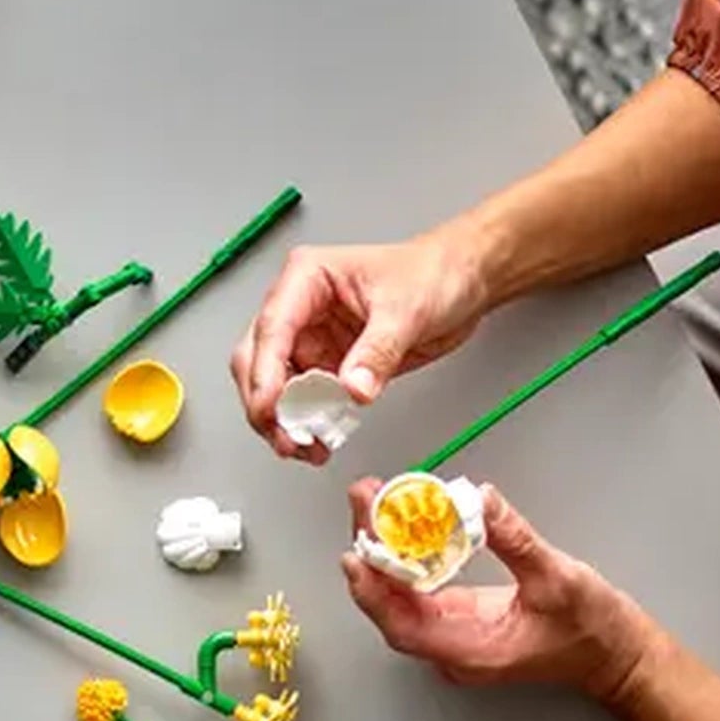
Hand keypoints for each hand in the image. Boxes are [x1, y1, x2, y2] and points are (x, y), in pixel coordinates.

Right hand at [233, 229, 490, 461]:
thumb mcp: (405, 311)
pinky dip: (307, 424)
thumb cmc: (433, 273)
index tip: (270, 408)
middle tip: (286, 436)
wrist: (462, 282)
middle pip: (257, 360)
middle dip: (265, 404)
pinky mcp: (328, 364)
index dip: (265, 373)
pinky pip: (304, 401)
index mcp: (307, 278)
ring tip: (303, 447)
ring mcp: (311, 338)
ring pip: (274, 387)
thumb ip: (376, 352)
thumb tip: (351, 389)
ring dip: (283, 421)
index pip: (272, 328)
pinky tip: (318, 441)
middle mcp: (300, 308)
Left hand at [339, 480, 652, 698]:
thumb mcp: (558, 579)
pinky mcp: (461, 618)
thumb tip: (478, 498)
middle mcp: (452, 648)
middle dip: (373, 550)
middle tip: (365, 498)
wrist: (618, 656)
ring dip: (387, 548)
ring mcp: (454, 634)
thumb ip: (514, 541)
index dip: (373, 590)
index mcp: (469, 650)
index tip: (357, 550)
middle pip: (393, 603)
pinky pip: (422, 587)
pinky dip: (410, 555)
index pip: (401, 626)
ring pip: (403, 593)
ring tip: (376, 500)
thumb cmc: (593, 630)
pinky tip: (405, 521)